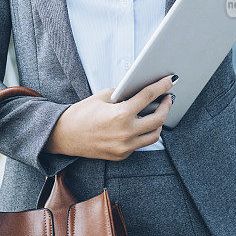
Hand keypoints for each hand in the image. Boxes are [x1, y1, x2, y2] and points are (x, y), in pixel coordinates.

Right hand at [44, 74, 176, 160]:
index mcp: (121, 114)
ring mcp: (125, 147)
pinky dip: (143, 133)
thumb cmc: (81, 114)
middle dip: (166, 106)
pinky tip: (141, 124)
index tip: (170, 80)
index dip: (162, 86)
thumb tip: (140, 90)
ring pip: (154, 135)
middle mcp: (126, 132)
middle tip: (168, 98)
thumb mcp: (103, 96)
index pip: (149, 96)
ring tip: (157, 112)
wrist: (64, 135)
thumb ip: (123, 94)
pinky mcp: (122, 155)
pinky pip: (140, 144)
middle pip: (159, 119)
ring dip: (159, 123)